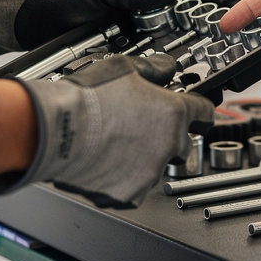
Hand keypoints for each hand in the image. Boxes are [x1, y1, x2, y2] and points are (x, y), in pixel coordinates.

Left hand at [0, 0, 201, 58]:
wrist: (25, 21)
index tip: (207, 3)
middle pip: (168, 3)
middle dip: (185, 15)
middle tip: (201, 30)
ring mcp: (123, 17)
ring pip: (157, 26)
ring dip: (169, 35)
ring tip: (185, 47)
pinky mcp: (115, 38)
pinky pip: (140, 43)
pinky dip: (151, 50)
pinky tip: (159, 59)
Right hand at [0, 53, 214, 206]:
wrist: (54, 130)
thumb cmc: (86, 99)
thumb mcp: (125, 67)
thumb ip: (154, 68)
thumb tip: (165, 66)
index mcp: (174, 114)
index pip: (205, 112)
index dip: (198, 108)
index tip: (194, 110)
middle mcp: (169, 145)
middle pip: (182, 142)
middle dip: (167, 135)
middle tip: (140, 126)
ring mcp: (150, 172)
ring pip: (155, 165)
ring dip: (142, 157)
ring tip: (114, 141)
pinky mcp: (129, 194)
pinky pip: (133, 187)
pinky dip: (122, 178)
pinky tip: (105, 161)